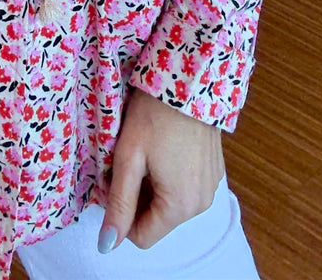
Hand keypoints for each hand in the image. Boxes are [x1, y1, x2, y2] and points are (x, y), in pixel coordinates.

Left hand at [99, 88, 223, 251]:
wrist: (191, 78)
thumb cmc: (155, 115)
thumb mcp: (128, 157)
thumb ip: (119, 204)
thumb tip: (108, 244)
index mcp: (180, 206)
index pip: (142, 236)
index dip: (120, 214)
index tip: (111, 182)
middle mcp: (201, 204)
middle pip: (157, 220)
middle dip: (136, 199)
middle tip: (124, 163)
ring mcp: (211, 187)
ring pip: (170, 204)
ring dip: (151, 187)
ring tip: (143, 152)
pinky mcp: (214, 171)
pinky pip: (185, 188)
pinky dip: (169, 177)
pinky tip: (161, 148)